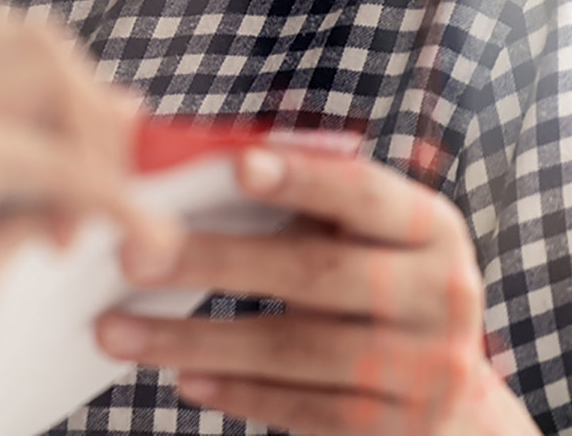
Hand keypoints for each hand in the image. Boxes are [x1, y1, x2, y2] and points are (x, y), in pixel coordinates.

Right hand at [0, 11, 180, 434]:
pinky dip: (116, 202)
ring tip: (71, 231)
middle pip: (30, 41)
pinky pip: (65, 164)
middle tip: (99, 192)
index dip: (60, 94)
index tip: (92, 162)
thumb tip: (117, 111)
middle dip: (85, 110)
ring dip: (92, 150)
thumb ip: (29, 165)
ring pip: (51, 79)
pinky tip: (142, 239)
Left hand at [94, 147, 538, 435]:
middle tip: (133, 253)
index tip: (236, 166)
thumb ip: (300, 199)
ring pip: (292, 348)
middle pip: (313, 272)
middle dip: (213, 261)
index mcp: (429, 228)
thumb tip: (186, 161)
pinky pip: (302, 407)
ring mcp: (424, 368)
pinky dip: (236, 392)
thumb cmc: (375, 285)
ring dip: (193, 339)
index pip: (363, 193)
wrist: (455, 403)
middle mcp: (441, 295)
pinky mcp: (395, 428)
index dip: (303, 178)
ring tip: (116, 330)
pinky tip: (182, 378)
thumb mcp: (364, 238)